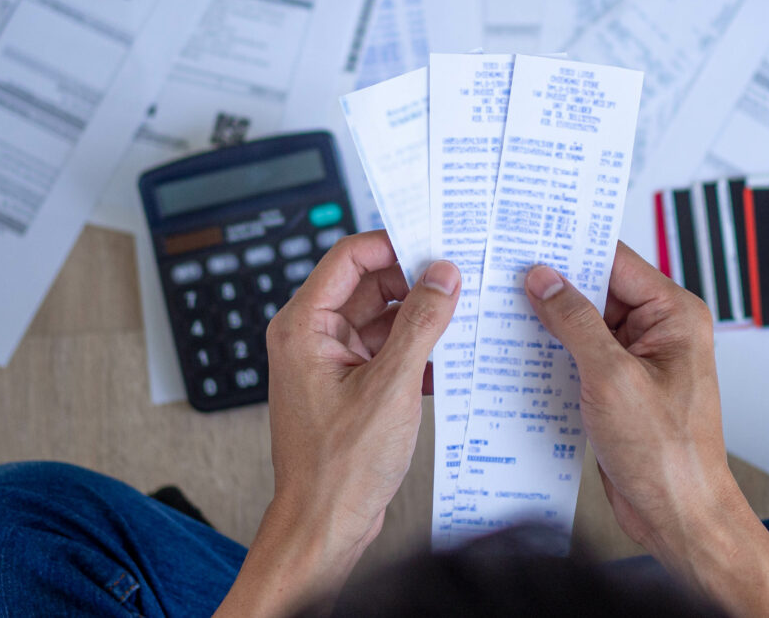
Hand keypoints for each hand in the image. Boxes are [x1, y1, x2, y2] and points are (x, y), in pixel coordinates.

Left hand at [217, 231, 459, 617]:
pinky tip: (448, 360)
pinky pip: (388, 349)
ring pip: (384, 317)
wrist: (325, 525)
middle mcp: (313, 337)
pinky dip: (416, 350)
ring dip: (421, 320)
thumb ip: (420, 324)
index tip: (436, 243)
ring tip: (463, 319)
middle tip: (461, 281)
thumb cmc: (339, 468)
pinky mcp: (352, 384)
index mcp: (304, 326)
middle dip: (415, 283)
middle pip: (370, 285)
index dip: (393, 245)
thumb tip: (444, 276)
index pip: (349, 258)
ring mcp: (332, 361)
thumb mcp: (390, 386)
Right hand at [524, 243, 768, 616]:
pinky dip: (554, 353)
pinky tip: (520, 352)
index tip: (528, 240)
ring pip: (585, 323)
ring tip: (503, 311)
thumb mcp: (612, 378)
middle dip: (553, 286)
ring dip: (549, 322)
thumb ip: (575, 322)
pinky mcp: (619, 384)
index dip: (570, 249)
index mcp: (673, 315)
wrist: (677, 513)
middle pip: (597, 289)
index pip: (615, 261)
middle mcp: (659, 330)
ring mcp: (638, 358)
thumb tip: (543, 280)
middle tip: (504, 275)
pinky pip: (582, 354)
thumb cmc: (667, 454)